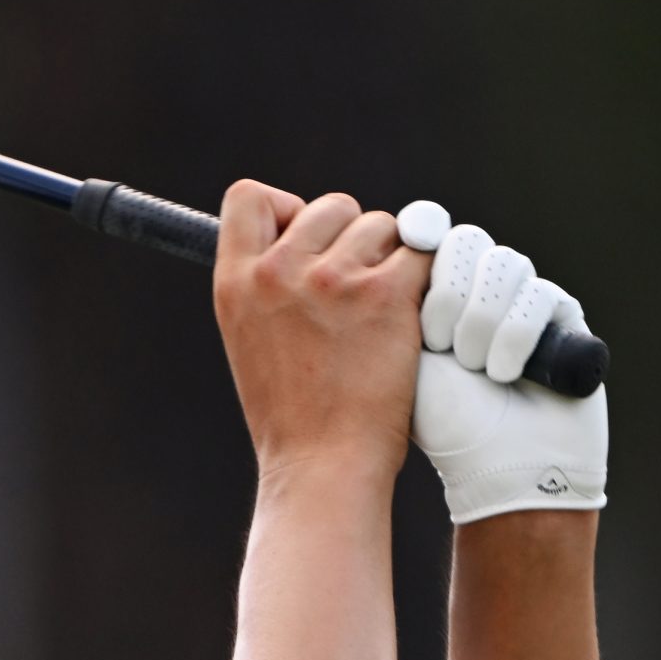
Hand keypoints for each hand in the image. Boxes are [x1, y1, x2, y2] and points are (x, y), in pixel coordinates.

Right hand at [214, 182, 432, 483]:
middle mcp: (276, 272)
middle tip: (357, 287)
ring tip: (382, 312)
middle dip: (352, 236)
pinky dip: (427, 280)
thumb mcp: (250, 338)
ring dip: (392, 259)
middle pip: (331, 205)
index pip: (249, 196)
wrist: (322, 463)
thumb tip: (308, 235)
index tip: (306, 243)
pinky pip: (422, 254)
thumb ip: (268, 285)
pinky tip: (412, 317)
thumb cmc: (292, 412)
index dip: (287, 209)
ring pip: (382, 225)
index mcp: (234, 282)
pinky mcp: (383, 296)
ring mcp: (329, 281)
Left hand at [399, 202, 607, 523]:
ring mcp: (523, 299)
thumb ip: (390, 300)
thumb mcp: (400, 355)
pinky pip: (540, 295)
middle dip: (450, 291)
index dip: (421, 243)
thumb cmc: (440, 420)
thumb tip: (384, 241)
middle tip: (437, 342)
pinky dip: (514, 336)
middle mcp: (479, 289)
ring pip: (504, 265)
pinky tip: (500, 373)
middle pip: (467, 242)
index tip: (408, 261)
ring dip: (480, 319)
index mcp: (435, 292)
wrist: (496, 466)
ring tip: (470, 367)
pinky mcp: (563, 316)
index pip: (431, 238)